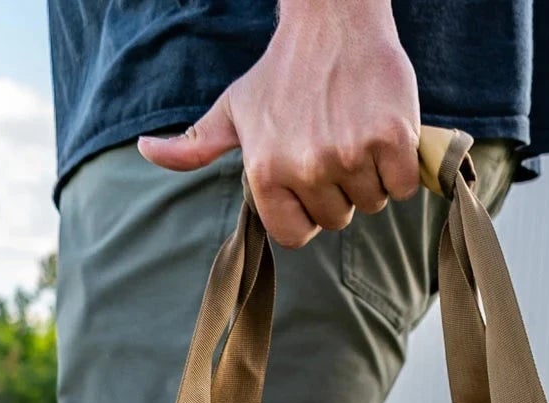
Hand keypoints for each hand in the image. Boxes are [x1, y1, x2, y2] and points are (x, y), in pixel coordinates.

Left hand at [137, 0, 419, 248]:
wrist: (332, 19)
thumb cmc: (282, 71)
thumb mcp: (233, 109)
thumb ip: (194, 145)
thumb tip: (146, 150)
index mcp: (265, 171)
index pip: (294, 235)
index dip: (307, 213)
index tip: (310, 181)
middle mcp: (304, 167)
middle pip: (337, 219)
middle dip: (340, 191)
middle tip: (335, 144)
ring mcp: (348, 153)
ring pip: (371, 203)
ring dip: (371, 177)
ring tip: (356, 133)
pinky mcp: (391, 140)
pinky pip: (402, 187)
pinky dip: (402, 167)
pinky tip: (384, 134)